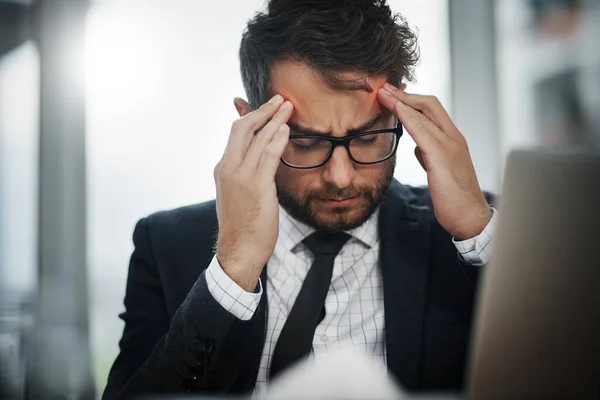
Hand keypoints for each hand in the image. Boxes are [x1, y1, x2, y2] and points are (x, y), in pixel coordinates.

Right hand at [213, 95, 293, 290]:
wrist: (238, 251)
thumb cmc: (242, 225)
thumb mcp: (238, 194)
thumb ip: (246, 174)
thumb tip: (259, 160)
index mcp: (223, 169)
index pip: (236, 134)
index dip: (252, 116)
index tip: (266, 107)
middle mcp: (228, 168)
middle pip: (243, 128)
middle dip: (263, 110)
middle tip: (280, 99)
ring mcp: (240, 176)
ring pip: (257, 138)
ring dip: (275, 119)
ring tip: (288, 107)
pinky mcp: (256, 186)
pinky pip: (268, 156)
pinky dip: (277, 139)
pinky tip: (286, 130)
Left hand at [378, 83, 490, 239]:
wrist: (469, 217)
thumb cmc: (454, 197)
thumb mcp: (439, 169)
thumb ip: (430, 154)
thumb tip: (418, 146)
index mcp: (452, 140)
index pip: (432, 109)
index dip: (411, 99)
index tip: (392, 94)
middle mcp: (454, 137)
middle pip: (429, 103)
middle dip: (404, 94)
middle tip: (383, 87)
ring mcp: (450, 145)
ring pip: (425, 113)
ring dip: (401, 101)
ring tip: (382, 93)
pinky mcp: (443, 157)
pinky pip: (423, 131)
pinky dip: (408, 117)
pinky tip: (395, 110)